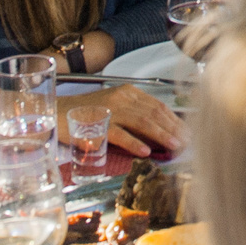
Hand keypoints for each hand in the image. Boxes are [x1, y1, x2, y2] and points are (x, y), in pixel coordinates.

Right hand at [62, 86, 182, 158]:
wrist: (58, 113)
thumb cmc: (87, 113)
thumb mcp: (115, 108)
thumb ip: (135, 115)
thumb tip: (159, 132)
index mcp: (128, 92)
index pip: (158, 105)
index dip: (174, 119)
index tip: (187, 131)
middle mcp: (121, 98)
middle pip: (154, 113)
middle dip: (174, 128)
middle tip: (188, 142)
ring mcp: (110, 110)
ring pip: (142, 122)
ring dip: (161, 135)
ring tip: (175, 146)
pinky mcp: (97, 125)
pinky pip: (119, 134)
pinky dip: (134, 143)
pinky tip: (145, 152)